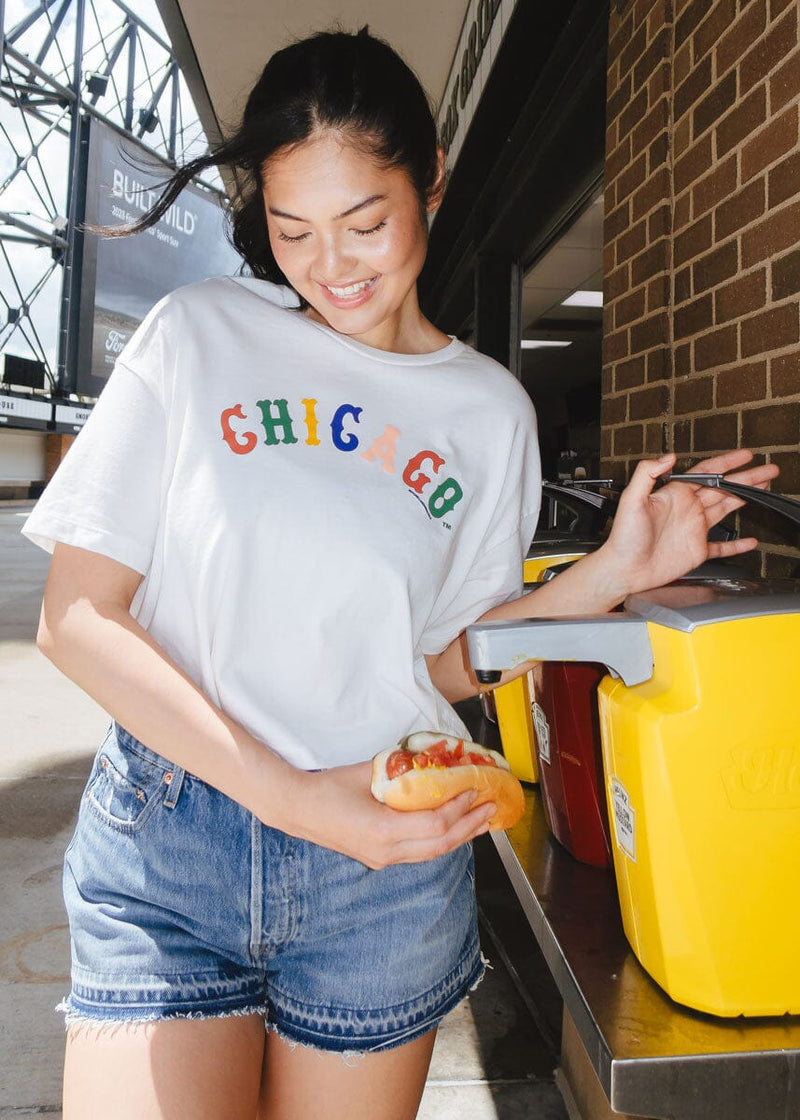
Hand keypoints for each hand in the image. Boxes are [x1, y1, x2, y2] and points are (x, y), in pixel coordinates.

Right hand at [289, 760, 495, 869]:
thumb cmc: (327, 789)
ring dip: (459, 837)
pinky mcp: (378, 859)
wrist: (297, 809)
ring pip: (432, 853)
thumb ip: (400, 771)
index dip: (460, 808)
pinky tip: (451, 829)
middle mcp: (386, 852)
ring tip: (480, 822)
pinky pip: (418, 853)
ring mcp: (382, 859)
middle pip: (440, 845)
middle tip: (491, 809)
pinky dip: (440, 841)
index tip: (475, 790)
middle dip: (470, 827)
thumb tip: (431, 761)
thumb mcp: (367, 773)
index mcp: (383, 831)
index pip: (435, 823)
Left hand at [602, 449, 778, 595]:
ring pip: (727, 509)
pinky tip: (750, 542)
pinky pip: (722, 547)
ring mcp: (694, 530)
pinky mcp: (696, 551)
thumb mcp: (632, 500)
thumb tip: (667, 456)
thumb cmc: (622, 537)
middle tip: (768, 469)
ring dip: (746, 499)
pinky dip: (737, 545)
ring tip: (764, 489)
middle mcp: (688, 509)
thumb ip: (647, 473)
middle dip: (747, 478)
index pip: (707, 473)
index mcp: (676, 495)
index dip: (727, 463)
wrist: (623, 568)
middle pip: (724, 488)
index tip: (745, 455)